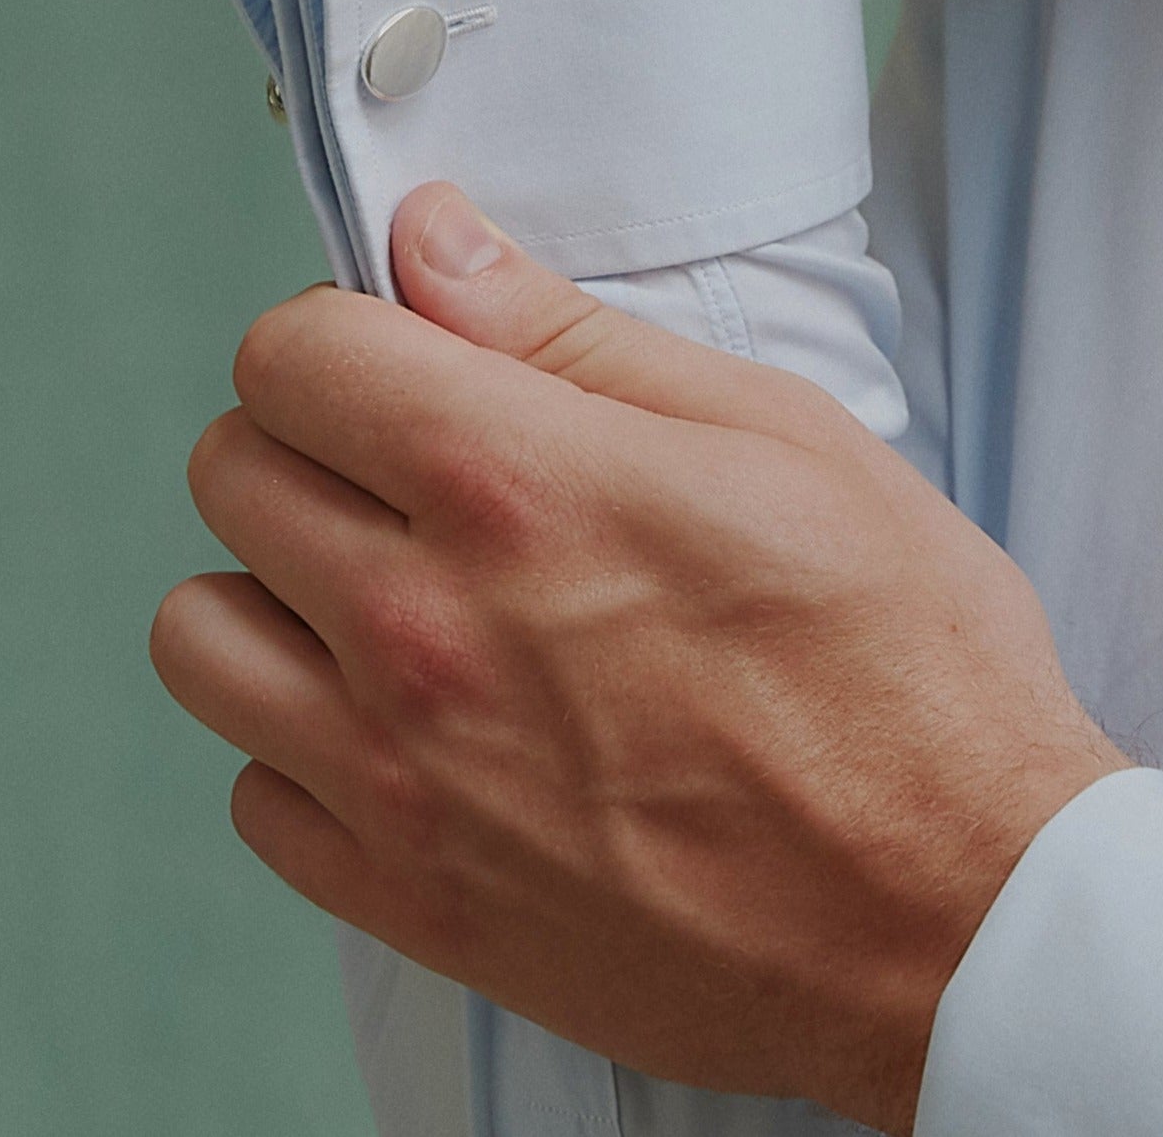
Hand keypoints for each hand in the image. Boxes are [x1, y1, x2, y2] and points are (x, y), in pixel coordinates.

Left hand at [150, 186, 1126, 1132]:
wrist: (963, 924)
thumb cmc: (900, 662)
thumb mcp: (772, 435)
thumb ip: (565, 328)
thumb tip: (426, 238)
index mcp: (511, 484)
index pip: (288, 350)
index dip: (346, 333)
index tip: (408, 363)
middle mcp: (422, 629)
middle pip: (230, 470)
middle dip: (310, 439)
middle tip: (415, 471)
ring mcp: (400, 781)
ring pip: (199, 633)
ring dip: (278, 592)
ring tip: (391, 599)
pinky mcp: (409, 903)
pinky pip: (253, 792)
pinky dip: (308, 749)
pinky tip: (417, 732)